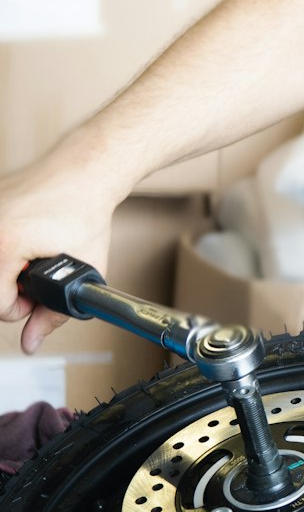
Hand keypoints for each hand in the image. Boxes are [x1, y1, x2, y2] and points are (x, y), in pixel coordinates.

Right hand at [0, 160, 115, 352]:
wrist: (85, 169)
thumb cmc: (87, 211)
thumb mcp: (83, 270)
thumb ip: (54, 314)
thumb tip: (31, 342)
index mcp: (6, 244)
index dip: (18, 310)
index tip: (34, 301)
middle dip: (9, 289)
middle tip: (33, 280)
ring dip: (7, 269)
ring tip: (31, 259)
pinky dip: (5, 248)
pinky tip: (26, 241)